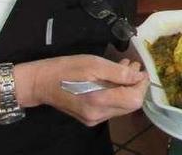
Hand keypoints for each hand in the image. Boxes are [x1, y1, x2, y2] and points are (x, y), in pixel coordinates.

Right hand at [17, 55, 148, 125]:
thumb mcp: (94, 63)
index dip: (141, 84)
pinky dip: (116, 93)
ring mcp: (93, 119)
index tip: (140, 69)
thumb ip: (118, 72)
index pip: (134, 99)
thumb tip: (138, 76)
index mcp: (98, 101)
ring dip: (126, 87)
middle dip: (135, 85)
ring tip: (123, 68)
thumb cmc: (66, 69)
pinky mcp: (90, 118)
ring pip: (121, 106)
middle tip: (132, 65)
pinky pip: (111, 107)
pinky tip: (112, 78)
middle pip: (130, 104)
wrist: (40, 83)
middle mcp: (98, 115)